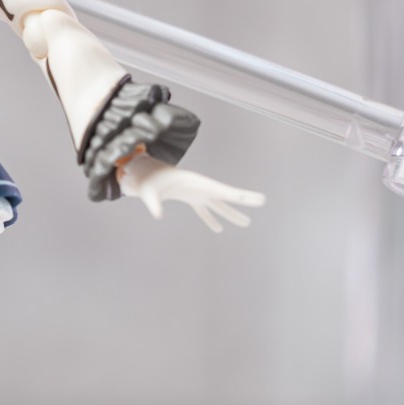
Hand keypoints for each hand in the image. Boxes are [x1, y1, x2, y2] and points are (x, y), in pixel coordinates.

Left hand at [118, 153, 264, 232]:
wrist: (142, 175)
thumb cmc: (146, 180)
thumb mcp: (148, 190)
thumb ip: (153, 201)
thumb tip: (157, 214)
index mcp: (196, 182)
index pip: (222, 190)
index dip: (239, 195)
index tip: (257, 199)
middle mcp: (200, 187)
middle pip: (225, 196)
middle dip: (242, 201)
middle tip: (261, 203)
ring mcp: (196, 193)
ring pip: (217, 205)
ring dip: (230, 214)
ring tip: (245, 223)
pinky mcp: (190, 198)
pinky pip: (204, 210)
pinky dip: (210, 219)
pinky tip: (217, 228)